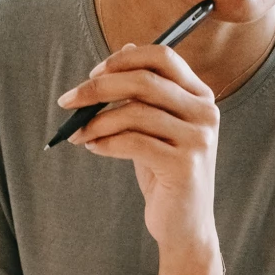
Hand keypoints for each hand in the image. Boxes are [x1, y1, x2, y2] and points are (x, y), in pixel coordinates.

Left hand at [57, 43, 220, 253]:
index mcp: (200, 97)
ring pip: (134, 112)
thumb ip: (146, 93)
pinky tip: (93, 148)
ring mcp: (198, 140)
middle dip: (99, 88)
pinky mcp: (184, 165)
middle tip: (69, 100)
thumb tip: (124, 49)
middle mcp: (205, 114)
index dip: (123, 60)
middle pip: (144, 81)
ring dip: (96, 122)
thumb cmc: (166, 174)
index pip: (163, 57)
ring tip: (79, 134)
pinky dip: (105, 143)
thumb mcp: (157, 128)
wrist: (185, 225)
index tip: (93, 73)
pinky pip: (133, 142)